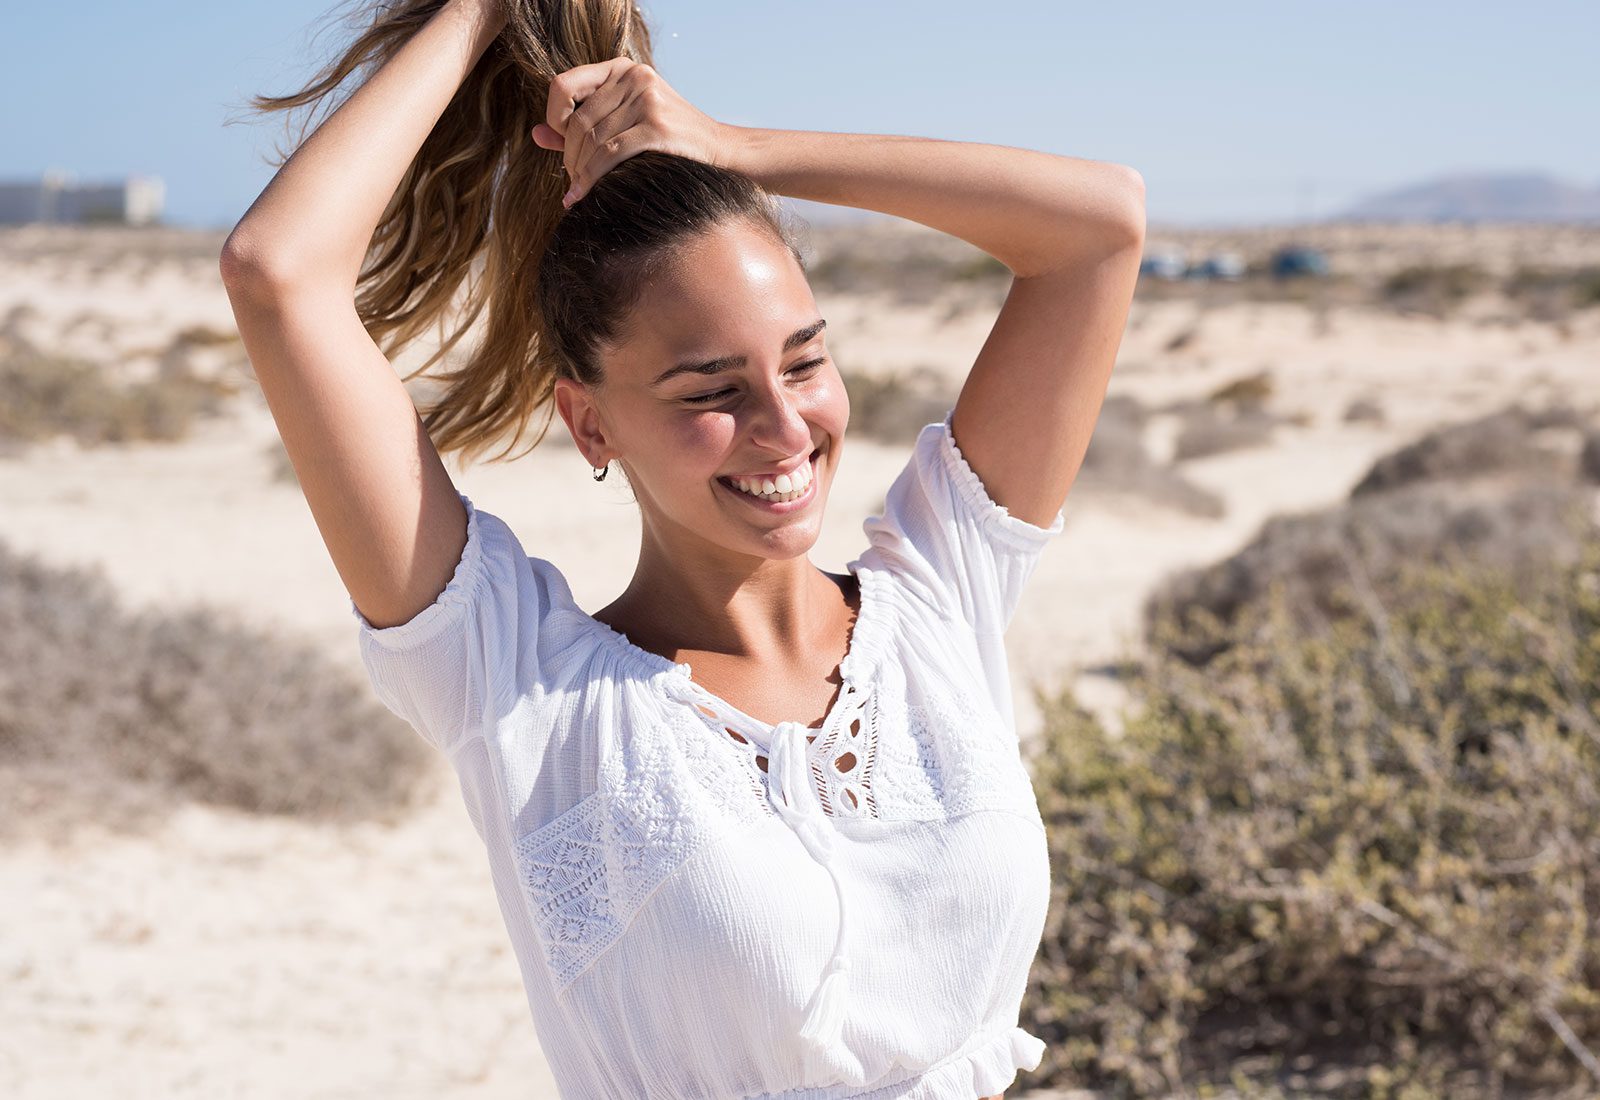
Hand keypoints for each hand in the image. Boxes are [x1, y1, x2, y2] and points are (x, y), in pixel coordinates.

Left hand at [531, 58, 730, 208]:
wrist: (722, 153)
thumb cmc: (670, 142)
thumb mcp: (624, 124)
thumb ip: (580, 125)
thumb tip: (535, 134)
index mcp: (621, 69)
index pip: (563, 86)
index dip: (554, 119)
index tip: (563, 147)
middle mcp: (633, 76)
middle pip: (577, 120)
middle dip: (569, 157)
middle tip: (572, 183)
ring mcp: (647, 98)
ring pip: (591, 140)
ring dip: (579, 173)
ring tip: (579, 194)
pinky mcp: (657, 126)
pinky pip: (609, 154)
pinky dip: (592, 179)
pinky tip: (585, 197)